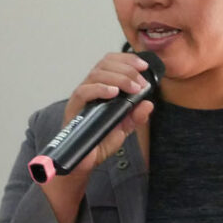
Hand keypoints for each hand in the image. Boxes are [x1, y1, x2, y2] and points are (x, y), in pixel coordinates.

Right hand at [41, 53, 153, 222]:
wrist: (83, 162)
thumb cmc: (99, 142)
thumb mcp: (123, 129)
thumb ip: (135, 117)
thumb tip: (149, 104)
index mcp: (102, 89)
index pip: (111, 63)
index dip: (127, 60)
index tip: (144, 66)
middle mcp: (90, 89)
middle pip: (104, 64)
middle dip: (127, 69)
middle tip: (141, 83)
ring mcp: (81, 98)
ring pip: (96, 74)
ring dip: (118, 77)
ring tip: (133, 88)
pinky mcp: (73, 108)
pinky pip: (83, 92)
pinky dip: (100, 89)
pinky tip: (114, 93)